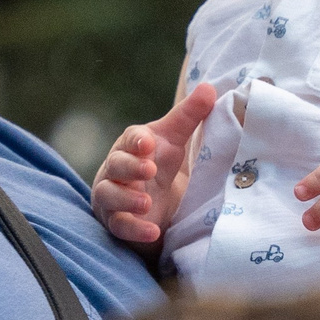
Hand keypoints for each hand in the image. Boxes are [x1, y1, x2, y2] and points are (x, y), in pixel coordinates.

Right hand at [91, 82, 219, 245]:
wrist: (154, 203)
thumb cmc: (159, 164)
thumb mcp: (176, 140)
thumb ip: (190, 115)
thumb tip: (209, 87)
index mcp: (132, 146)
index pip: (130, 139)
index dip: (137, 141)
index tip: (148, 143)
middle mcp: (117, 169)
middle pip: (116, 164)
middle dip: (130, 167)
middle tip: (149, 169)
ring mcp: (113, 197)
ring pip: (109, 195)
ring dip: (126, 199)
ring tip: (146, 203)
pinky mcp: (117, 223)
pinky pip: (119, 226)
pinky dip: (134, 229)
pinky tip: (152, 232)